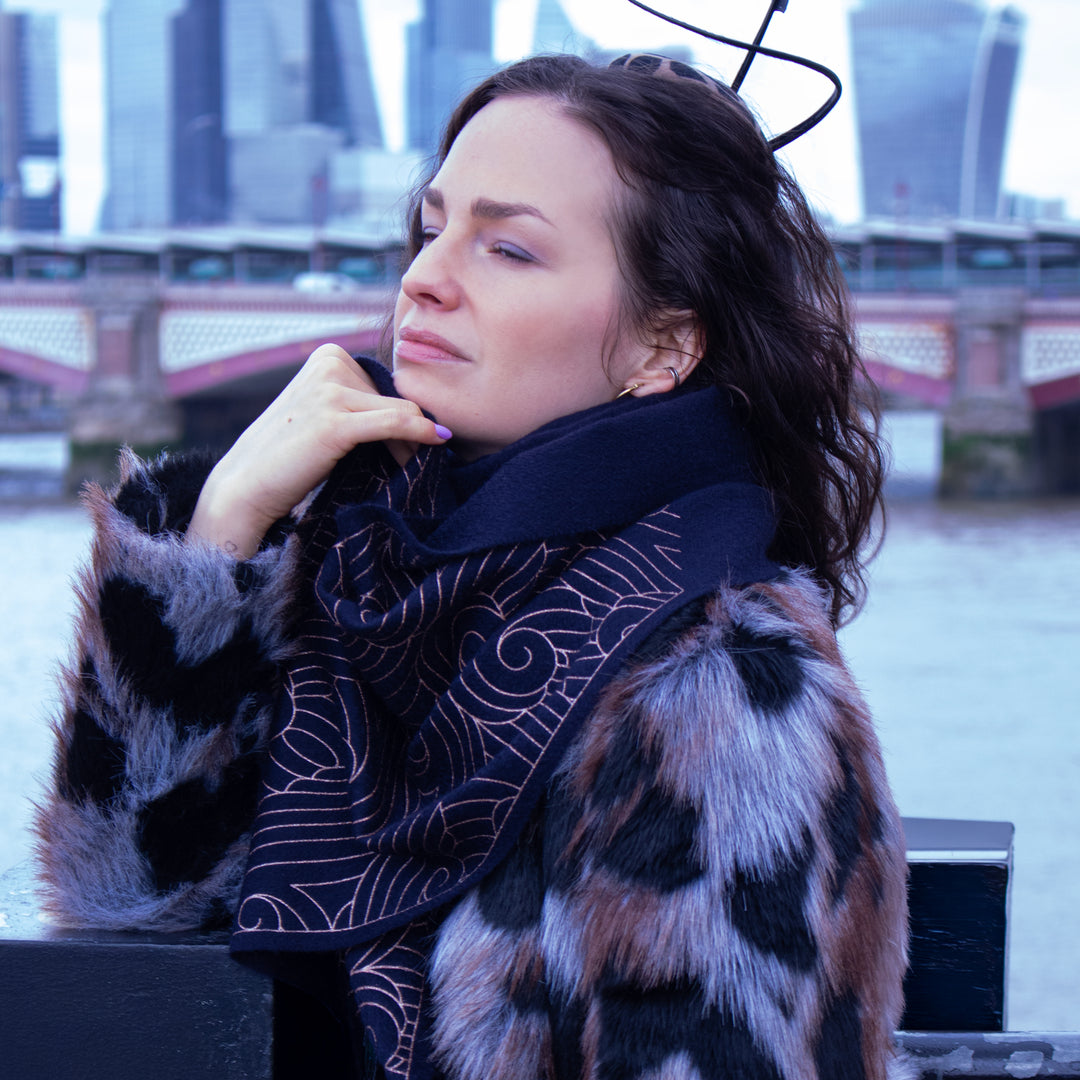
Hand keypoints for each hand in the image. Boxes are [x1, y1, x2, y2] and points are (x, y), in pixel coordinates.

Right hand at [187, 343, 449, 557]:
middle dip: (411, 431)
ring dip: (415, 442)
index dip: (403, 415)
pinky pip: (395, 423)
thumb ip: (361, 402)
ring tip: (417, 467)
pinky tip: (438, 442)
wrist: (246, 486)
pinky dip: (420, 433)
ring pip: (403, 411)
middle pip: (398, 396)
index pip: (387, 384)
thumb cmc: (290, 456)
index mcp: (329, 355)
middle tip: (416, 462)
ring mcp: (331, 390)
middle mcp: (330, 364)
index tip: (408, 444)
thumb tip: (421, 414)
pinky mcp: (335, 422)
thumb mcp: (326, 413)